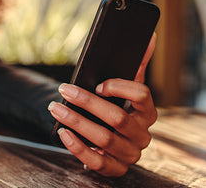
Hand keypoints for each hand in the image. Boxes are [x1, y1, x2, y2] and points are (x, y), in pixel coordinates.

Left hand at [48, 33, 156, 176]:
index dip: (120, 88)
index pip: (142, 96)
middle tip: (64, 90)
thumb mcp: (126, 87)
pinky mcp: (114, 169)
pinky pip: (96, 162)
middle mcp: (142, 135)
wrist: (109, 140)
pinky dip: (78, 147)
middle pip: (118, 118)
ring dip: (76, 122)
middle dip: (87, 102)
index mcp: (148, 113)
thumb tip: (149, 36)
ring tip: (56, 108)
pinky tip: (63, 132)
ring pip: (104, 139)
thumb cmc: (117, 108)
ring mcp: (130, 154)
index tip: (98, 84)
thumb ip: (137, 64)